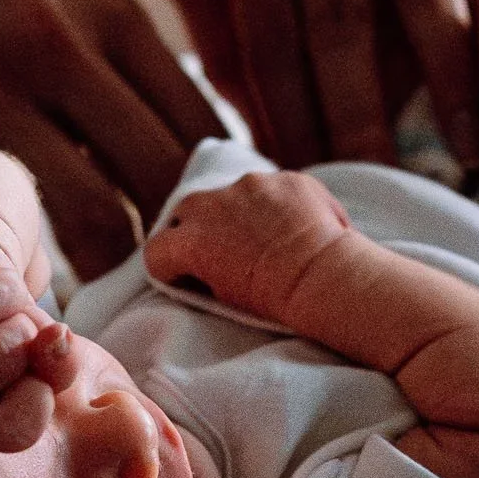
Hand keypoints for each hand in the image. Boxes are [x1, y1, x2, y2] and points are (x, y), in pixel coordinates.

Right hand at [0, 0, 223, 279]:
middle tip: (170, 297)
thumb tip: (188, 169)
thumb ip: (117, 70)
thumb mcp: (53, 0)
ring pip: (101, 214)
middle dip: (178, 246)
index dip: (218, 202)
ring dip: (113, 275)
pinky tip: (40, 290)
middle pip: (166, 174)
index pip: (205, 127)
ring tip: (113, 306)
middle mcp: (64, 40)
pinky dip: (37, 272)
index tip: (210, 249)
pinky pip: (10, 229)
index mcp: (109, 10)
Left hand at [0, 229, 75, 452]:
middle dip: (26, 323)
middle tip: (17, 323)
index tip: (34, 370)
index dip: (44, 387)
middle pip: (3, 347)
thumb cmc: (24, 337)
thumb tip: (54, 337)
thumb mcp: (54, 362)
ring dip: (8, 284)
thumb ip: (64, 365)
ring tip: (1, 297)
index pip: (21, 421)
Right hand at [142, 170, 350, 324]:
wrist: (320, 278)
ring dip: (240, 210)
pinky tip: (298, 225)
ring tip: (268, 236)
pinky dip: (280, 204)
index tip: (187, 276)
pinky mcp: (284, 178)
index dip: (170, 267)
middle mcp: (210, 205)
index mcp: (189, 242)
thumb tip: (208, 266)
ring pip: (233, 194)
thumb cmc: (273, 299)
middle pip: (188, 211)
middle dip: (198, 228)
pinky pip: (274, 188)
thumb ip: (206, 272)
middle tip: (223, 250)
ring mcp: (249, 185)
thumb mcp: (225, 296)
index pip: (158, 251)